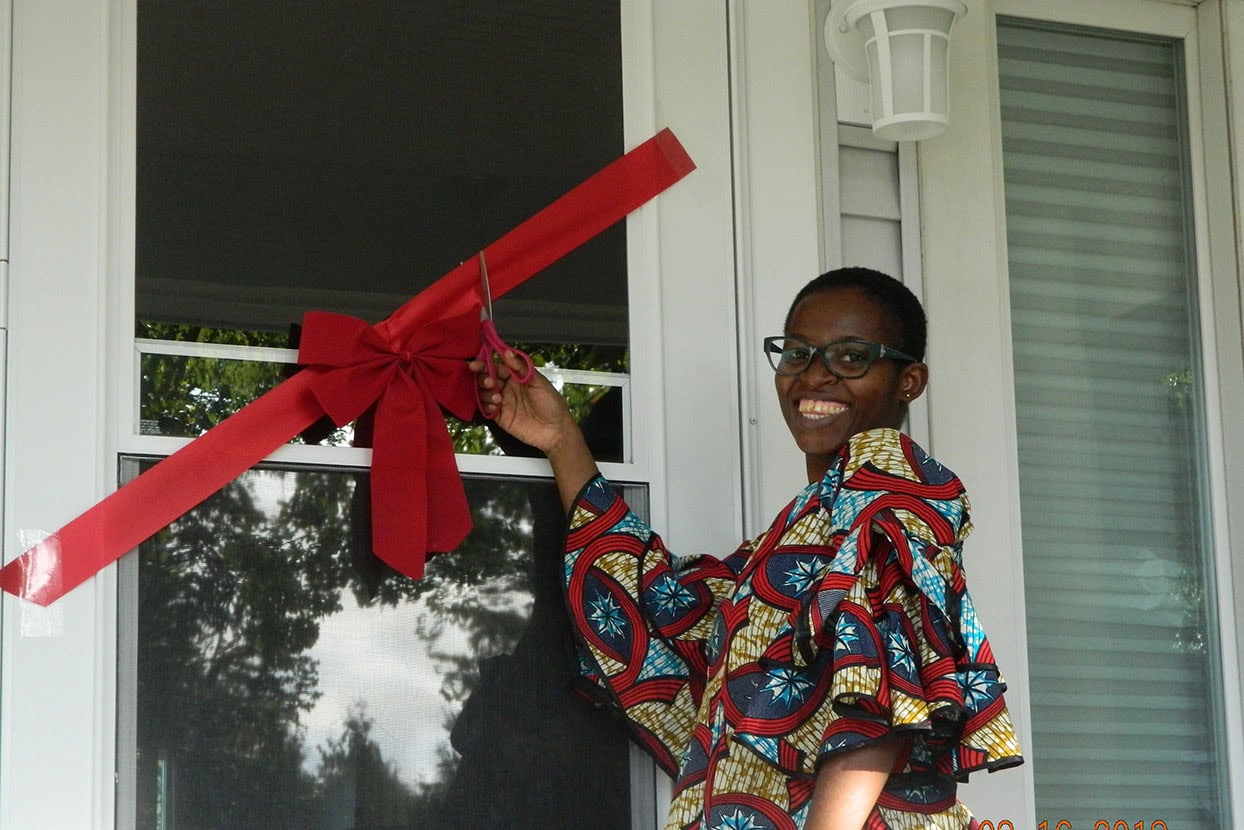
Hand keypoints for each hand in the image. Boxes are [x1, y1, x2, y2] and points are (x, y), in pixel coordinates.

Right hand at [470, 350, 601, 510]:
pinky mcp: (501, 417)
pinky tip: (495, 406)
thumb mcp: (539, 382)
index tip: (478, 364)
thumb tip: (508, 353)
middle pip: (488, 379)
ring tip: (497, 397)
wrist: (556, 431)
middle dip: (483, 378)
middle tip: (489, 382)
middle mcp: (509, 388)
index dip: (487, 364)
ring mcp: (504, 402)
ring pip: (485, 393)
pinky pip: (487, 409)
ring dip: (485, 393)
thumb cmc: (552, 405)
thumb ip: (522, 367)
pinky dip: (486, 406)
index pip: (498, 367)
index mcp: (518, 377)